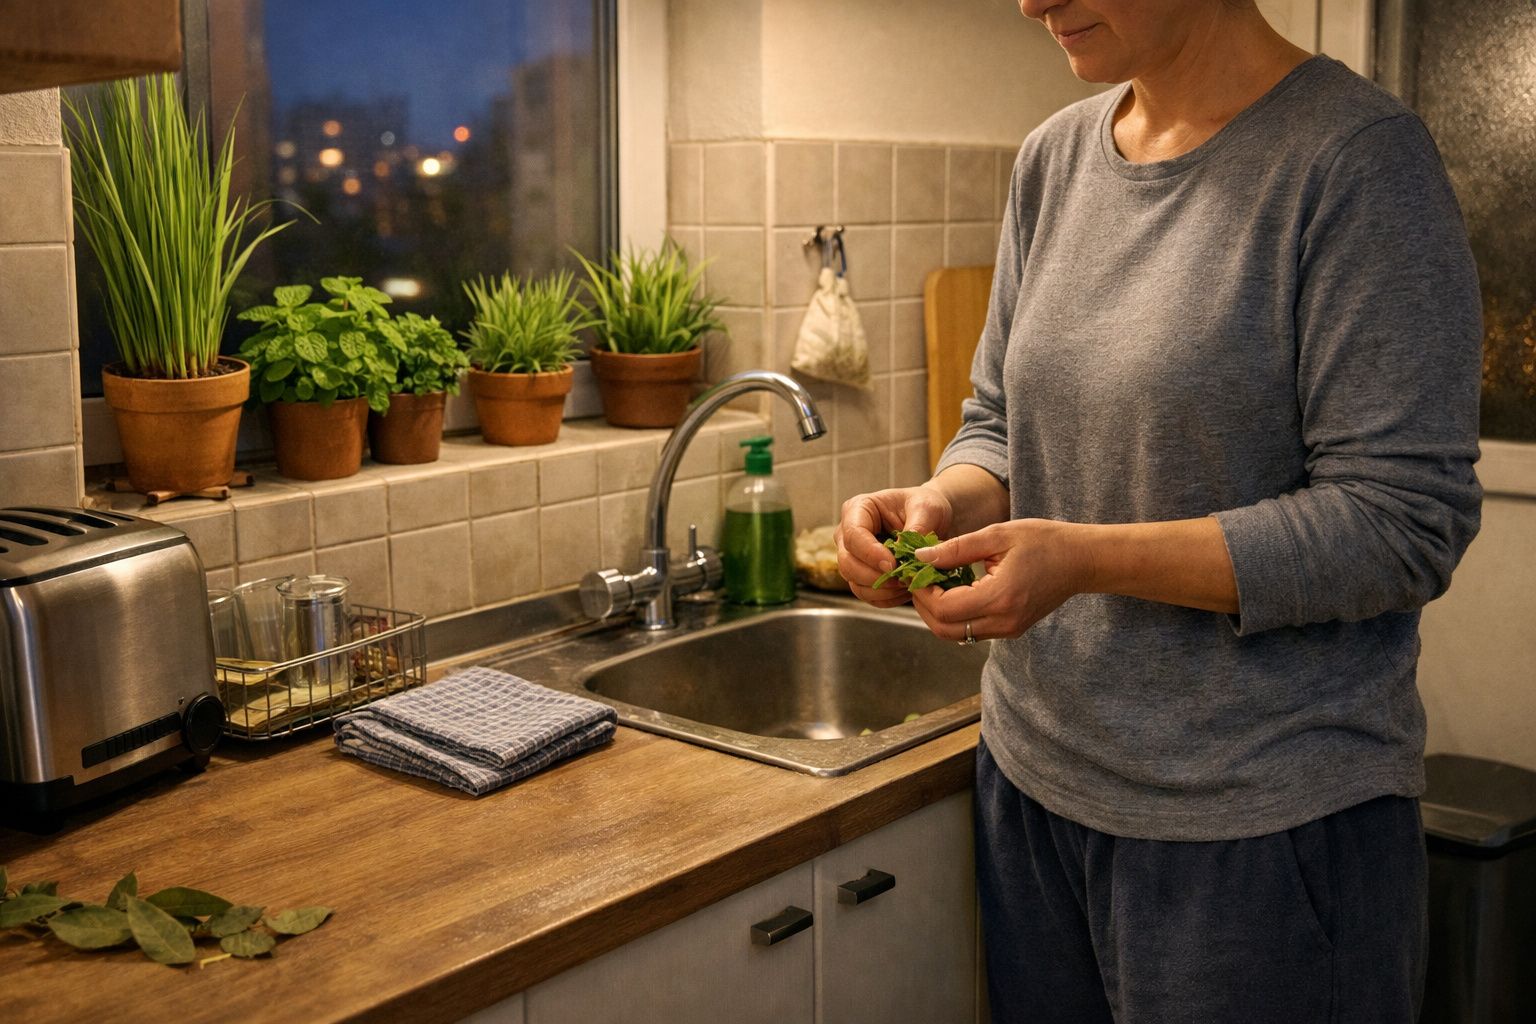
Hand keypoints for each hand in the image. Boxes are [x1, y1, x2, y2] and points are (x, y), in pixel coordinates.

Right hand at [835, 487, 954, 608]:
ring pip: (854, 583)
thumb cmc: (924, 506)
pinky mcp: (861, 575)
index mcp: (858, 509)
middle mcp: (847, 534)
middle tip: (903, 579)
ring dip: (882, 590)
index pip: (853, 535)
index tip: (893, 565)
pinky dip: (886, 598)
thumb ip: (918, 527)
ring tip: (908, 583)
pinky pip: (867, 594)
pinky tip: (906, 589)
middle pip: (847, 563)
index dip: (870, 554)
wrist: (930, 519)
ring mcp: (852, 557)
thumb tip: (909, 553)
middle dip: (874, 576)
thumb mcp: (927, 508)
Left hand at [907, 519, 1091, 640]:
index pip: (944, 609)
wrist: (1082, 560)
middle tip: (920, 579)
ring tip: (936, 582)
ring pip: (955, 634)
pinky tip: (955, 589)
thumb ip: (955, 549)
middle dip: (924, 605)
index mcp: (1000, 597)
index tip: (916, 571)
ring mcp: (1008, 630)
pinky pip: (971, 631)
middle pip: (944, 630)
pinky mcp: (1011, 629)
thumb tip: (920, 557)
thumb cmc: (1044, 541)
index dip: (922, 592)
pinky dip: (955, 614)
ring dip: (937, 612)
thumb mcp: (997, 535)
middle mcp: (1004, 622)